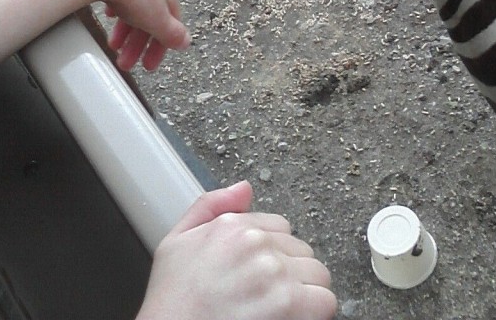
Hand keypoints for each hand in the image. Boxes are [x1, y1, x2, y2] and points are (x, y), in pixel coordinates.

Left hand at [62, 0, 189, 70]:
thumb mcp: (158, 21)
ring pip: (133, 7)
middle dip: (137, 44)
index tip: (149, 64)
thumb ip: (172, 34)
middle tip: (125, 62)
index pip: (170, 25)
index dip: (160, 47)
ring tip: (113, 46)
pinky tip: (110, 16)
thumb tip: (186, 41)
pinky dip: (115, 9)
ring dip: (124, 31)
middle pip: (150, 18)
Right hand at [137, 182, 336, 319]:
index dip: (272, 255)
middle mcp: (257, 244)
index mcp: (234, 226)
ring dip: (305, 293)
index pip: (280, 229)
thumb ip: (209, 206)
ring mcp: (275, 273)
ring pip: (317, 276)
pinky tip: (292, 319)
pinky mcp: (289, 304)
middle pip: (301, 252)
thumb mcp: (176, 243)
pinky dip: (314, 314)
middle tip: (266, 297)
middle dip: (290, 273)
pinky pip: (324, 302)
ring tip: (278, 310)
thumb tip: (245, 188)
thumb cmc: (171, 304)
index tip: (259, 277)